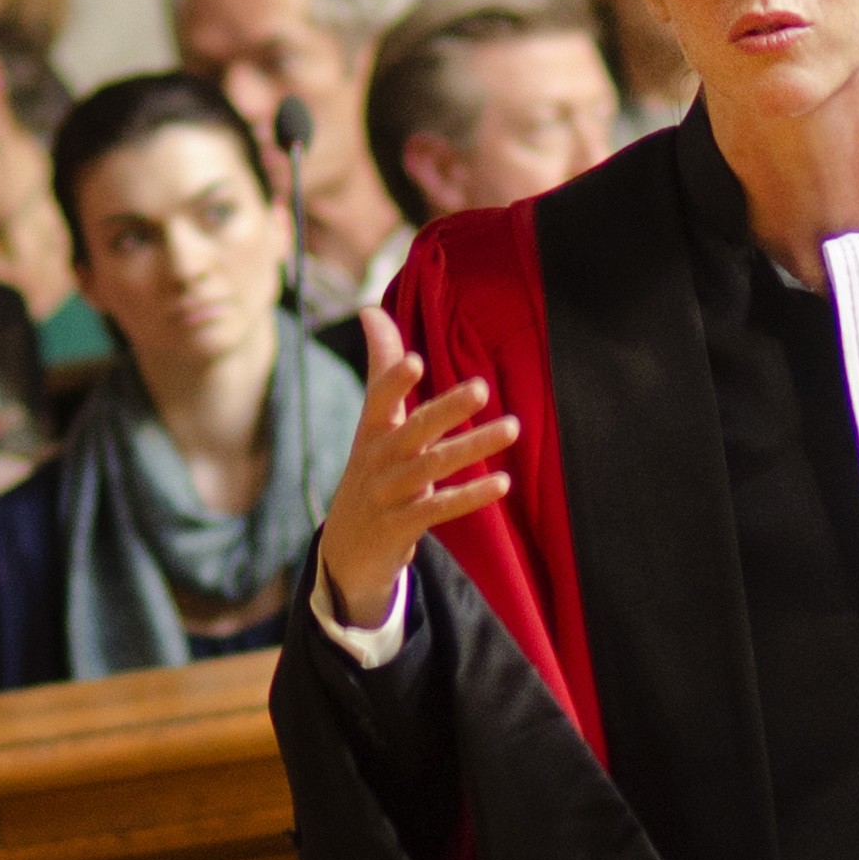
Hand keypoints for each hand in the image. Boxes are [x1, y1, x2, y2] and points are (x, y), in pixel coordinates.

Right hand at [316, 307, 521, 629]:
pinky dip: (471, 495)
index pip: (379, 400)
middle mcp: (378, 460)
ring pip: (434, 467)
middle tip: (482, 388)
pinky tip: (502, 482)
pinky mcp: (403, 526)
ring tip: (512, 427)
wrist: (346, 550)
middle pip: (413, 431)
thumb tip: (371, 309)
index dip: (394, 381)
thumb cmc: (370, 472)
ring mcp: (389, 495)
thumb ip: (381, 368)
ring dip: (473, 447)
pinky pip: (441, 509)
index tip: (415, 361)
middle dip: (445, 410)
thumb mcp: (371, 423)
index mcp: (371, 431)